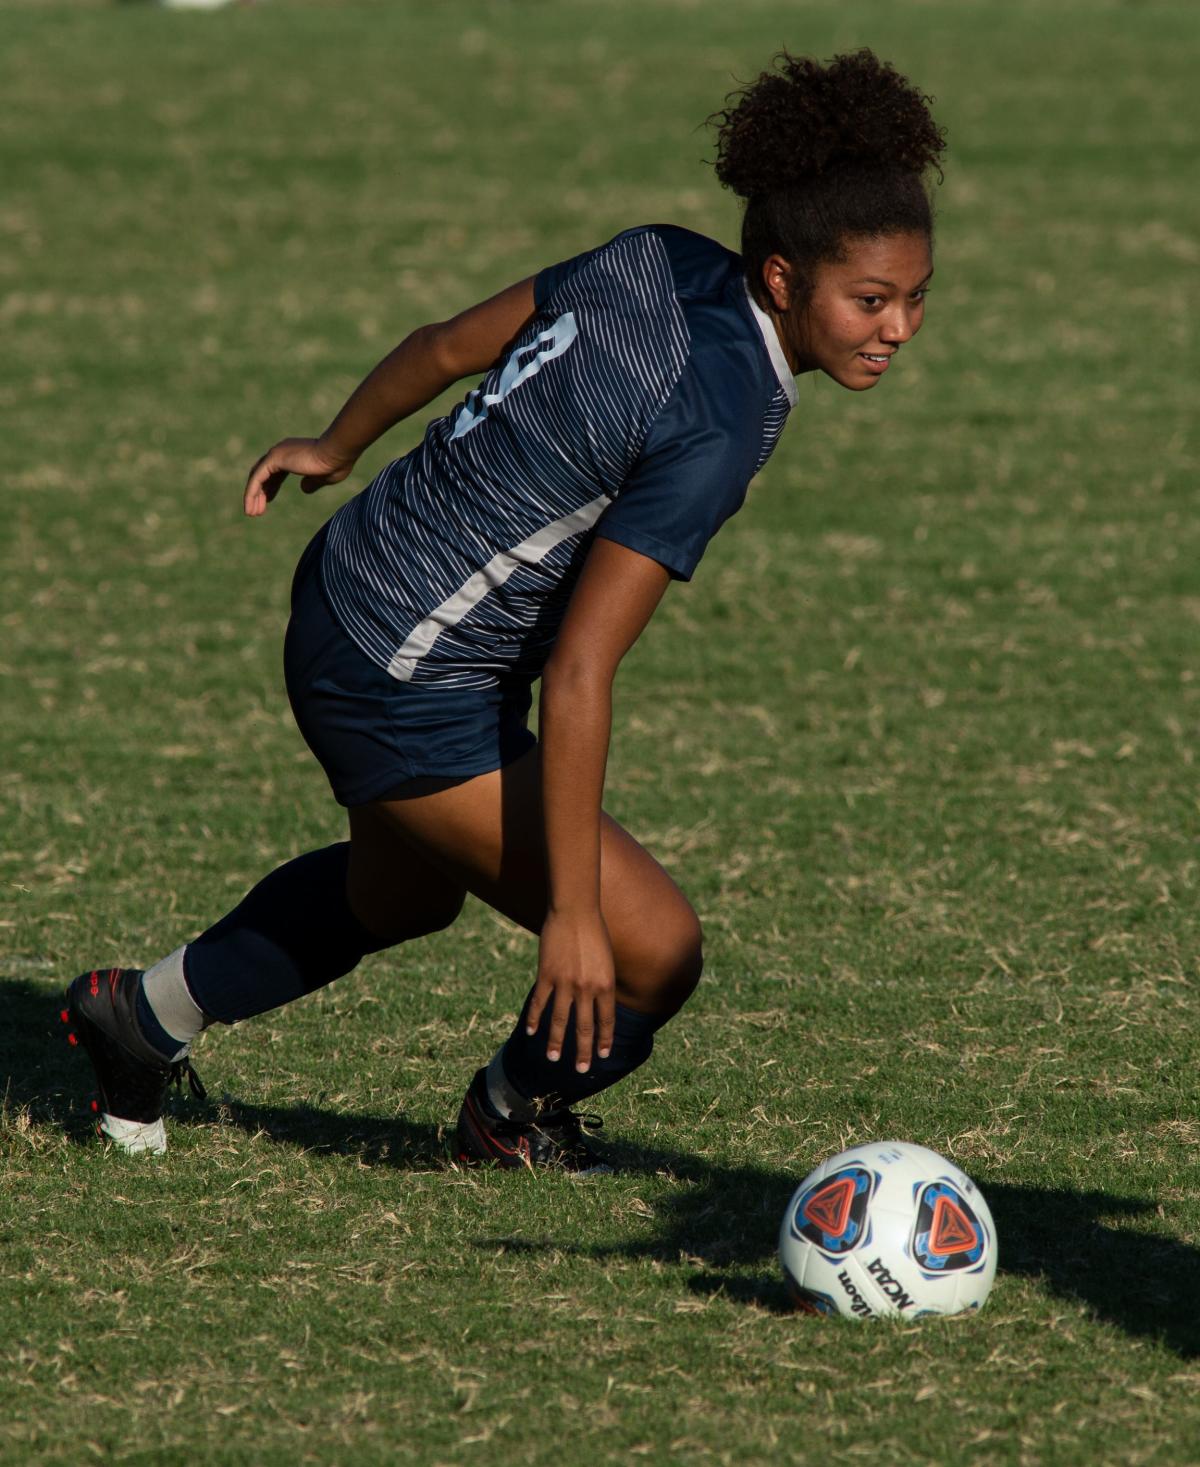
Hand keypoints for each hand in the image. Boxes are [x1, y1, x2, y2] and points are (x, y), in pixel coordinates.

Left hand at [243, 437, 355, 516]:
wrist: (337, 453)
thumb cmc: (336, 463)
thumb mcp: (323, 478)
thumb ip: (312, 483)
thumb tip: (303, 489)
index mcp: (293, 453)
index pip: (276, 472)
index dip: (272, 487)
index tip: (269, 500)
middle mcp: (282, 450)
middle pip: (264, 474)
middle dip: (261, 492)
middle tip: (257, 510)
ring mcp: (276, 453)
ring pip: (257, 477)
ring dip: (253, 496)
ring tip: (251, 513)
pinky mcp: (274, 459)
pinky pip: (257, 479)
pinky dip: (251, 493)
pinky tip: (250, 507)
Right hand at [527, 909, 615, 1072]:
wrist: (575, 910)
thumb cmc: (595, 931)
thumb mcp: (607, 960)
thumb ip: (602, 984)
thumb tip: (597, 1004)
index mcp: (605, 985)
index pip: (606, 1021)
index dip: (604, 1040)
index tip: (603, 1056)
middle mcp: (587, 988)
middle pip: (584, 1027)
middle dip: (583, 1051)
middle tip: (581, 1070)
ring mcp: (565, 983)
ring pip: (560, 1020)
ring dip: (557, 1042)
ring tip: (554, 1058)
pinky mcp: (547, 975)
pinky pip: (539, 1002)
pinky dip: (535, 1018)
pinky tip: (531, 1032)